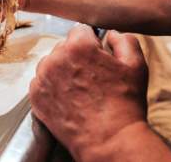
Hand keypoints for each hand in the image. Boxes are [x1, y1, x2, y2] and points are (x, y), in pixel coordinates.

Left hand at [29, 25, 148, 160]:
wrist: (109, 140)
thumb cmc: (123, 105)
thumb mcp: (135, 65)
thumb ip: (124, 40)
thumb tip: (111, 34)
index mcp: (79, 46)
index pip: (80, 30)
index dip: (92, 42)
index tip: (97, 56)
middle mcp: (56, 58)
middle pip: (64, 46)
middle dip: (77, 56)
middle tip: (92, 76)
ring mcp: (43, 78)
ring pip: (51, 63)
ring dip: (63, 70)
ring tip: (81, 89)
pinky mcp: (36, 97)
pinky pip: (42, 81)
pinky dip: (53, 86)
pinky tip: (69, 97)